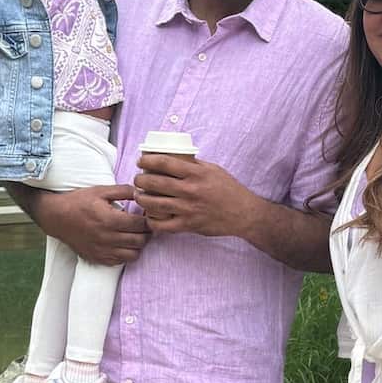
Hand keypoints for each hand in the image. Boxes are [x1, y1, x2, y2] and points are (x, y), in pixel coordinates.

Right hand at [29, 183, 147, 265]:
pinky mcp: (98, 258)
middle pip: (140, 241)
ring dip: (138, 245)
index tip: (147, 215)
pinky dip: (126, 254)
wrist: (56, 217)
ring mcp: (102, 250)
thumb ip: (123, 191)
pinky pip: (120, 262)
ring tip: (134, 235)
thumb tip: (141, 192)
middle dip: (146, 232)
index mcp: (110, 219)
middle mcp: (107, 238)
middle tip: (144, 225)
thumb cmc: (78, 202)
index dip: (148, 219)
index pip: (141, 224)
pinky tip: (122, 243)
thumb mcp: (100, 191)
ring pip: (133, 254)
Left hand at [134, 154, 253, 236]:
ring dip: (141, 199)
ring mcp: (188, 208)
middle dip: (140, 180)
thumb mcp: (213, 170)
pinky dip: (152, 222)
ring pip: (154, 204)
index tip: (140, 161)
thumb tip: (174, 157)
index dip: (147, 161)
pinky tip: (149, 218)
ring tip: (139, 196)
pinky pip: (163, 225)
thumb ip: (194, 165)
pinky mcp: (189, 225)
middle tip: (137, 180)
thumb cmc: (229, 190)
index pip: (164, 163)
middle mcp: (191, 190)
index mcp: (196, 173)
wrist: (243, 213)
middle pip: (155, 182)